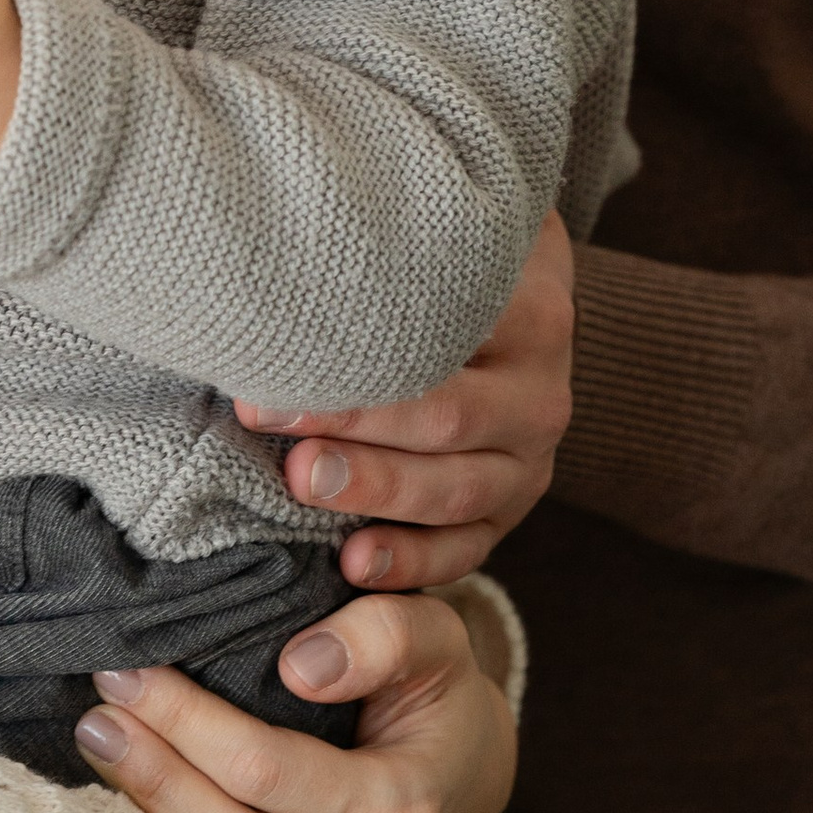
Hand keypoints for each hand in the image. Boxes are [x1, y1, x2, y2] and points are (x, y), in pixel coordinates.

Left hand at [73, 591, 517, 812]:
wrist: (472, 780)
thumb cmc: (434, 703)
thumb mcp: (435, 640)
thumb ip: (384, 630)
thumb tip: (301, 662)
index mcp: (403, 805)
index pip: (264, 769)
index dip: (182, 720)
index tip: (123, 674)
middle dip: (155, 788)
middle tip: (96, 732)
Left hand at [236, 211, 576, 591]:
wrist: (514, 306)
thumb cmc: (445, 273)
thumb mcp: (439, 248)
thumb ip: (389, 256)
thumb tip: (281, 265)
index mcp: (533, 320)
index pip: (444, 344)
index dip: (357, 356)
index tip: (274, 360)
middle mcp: (540, 397)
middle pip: (448, 421)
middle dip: (352, 427)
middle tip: (272, 420)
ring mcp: (531, 463)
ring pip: (456, 492)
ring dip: (374, 491)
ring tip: (302, 484)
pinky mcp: (509, 511)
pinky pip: (466, 550)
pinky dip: (412, 563)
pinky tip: (354, 564)